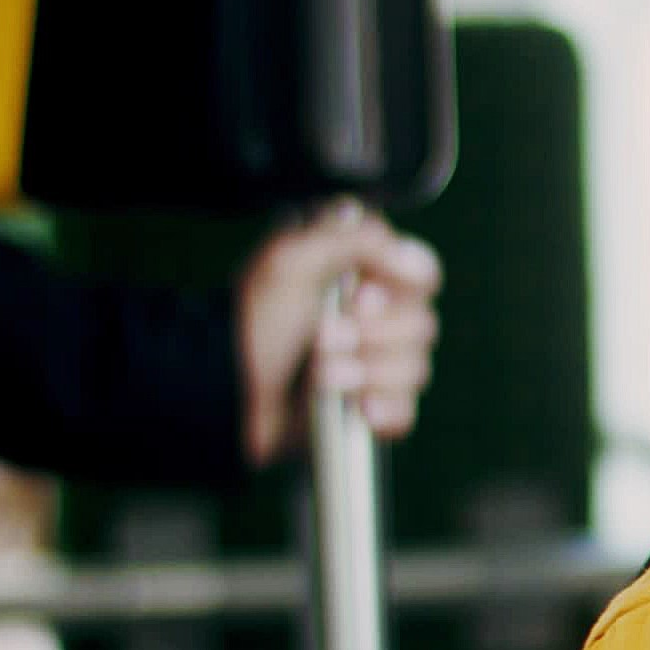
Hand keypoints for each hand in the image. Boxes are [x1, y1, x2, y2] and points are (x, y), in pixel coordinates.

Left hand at [238, 202, 444, 462]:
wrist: (227, 390)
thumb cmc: (253, 323)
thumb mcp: (292, 260)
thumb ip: (355, 238)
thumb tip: (406, 252)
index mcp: (361, 278)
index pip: (422, 274)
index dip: (400, 289)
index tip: (358, 299)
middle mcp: (375, 319)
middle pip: (422, 325)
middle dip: (372, 337)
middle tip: (322, 339)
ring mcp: (374, 366)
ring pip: (415, 370)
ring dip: (366, 373)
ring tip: (320, 377)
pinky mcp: (370, 409)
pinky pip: (405, 411)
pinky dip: (382, 411)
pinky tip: (354, 408)